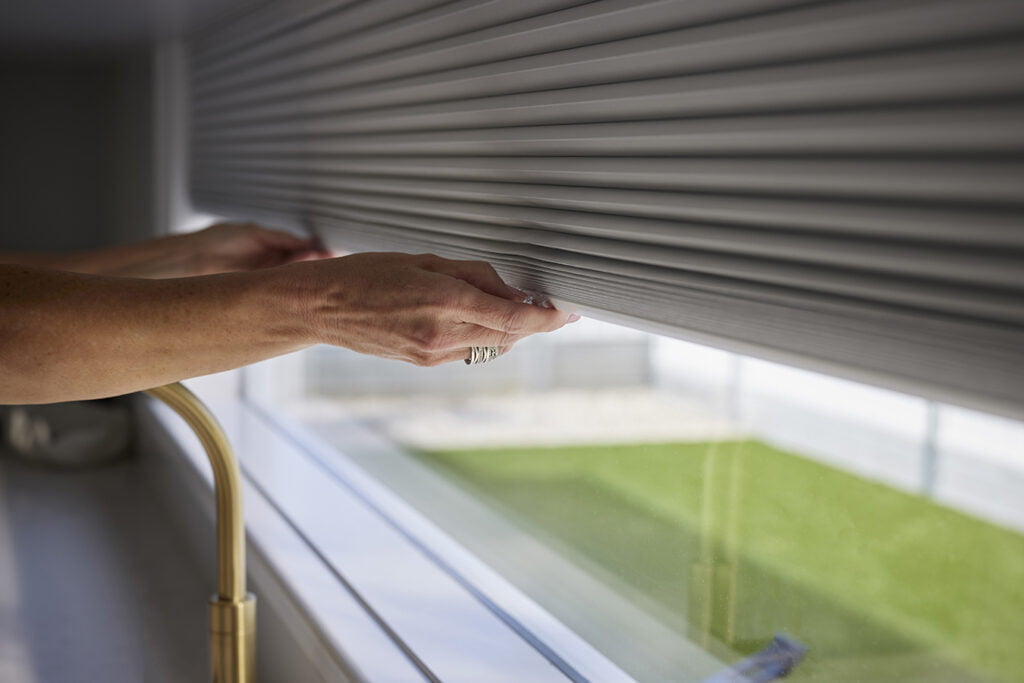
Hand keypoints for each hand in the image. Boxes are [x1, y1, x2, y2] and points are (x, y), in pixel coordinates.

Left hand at [187, 222, 331, 274]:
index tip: (329, 250)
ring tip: (320, 270)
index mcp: (271, 244)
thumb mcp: (254, 232)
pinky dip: (292, 284)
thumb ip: (280, 237)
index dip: (314, 248)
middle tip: (329, 260)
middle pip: (300, 261)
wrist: (194, 258)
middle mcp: (271, 260)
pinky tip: (303, 282)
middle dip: (315, 260)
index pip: (299, 246)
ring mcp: (267, 275)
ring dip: (306, 271)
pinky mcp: (260, 288)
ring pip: (293, 274)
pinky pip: (281, 286)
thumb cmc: (218, 240)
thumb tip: (307, 242)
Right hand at [292, 252, 577, 365]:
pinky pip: (469, 351)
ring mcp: (433, 355)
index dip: (547, 319)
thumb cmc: (367, 273)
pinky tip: (475, 317)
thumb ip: (473, 275)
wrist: (321, 308)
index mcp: (445, 303)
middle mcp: (443, 335)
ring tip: (507, 305)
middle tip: (546, 304)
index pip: (513, 319)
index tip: (568, 312)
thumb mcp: (425, 261)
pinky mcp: (425, 363)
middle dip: (532, 322)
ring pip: (491, 346)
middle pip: (509, 336)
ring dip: (507, 329)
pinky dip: (482, 335)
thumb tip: (511, 290)